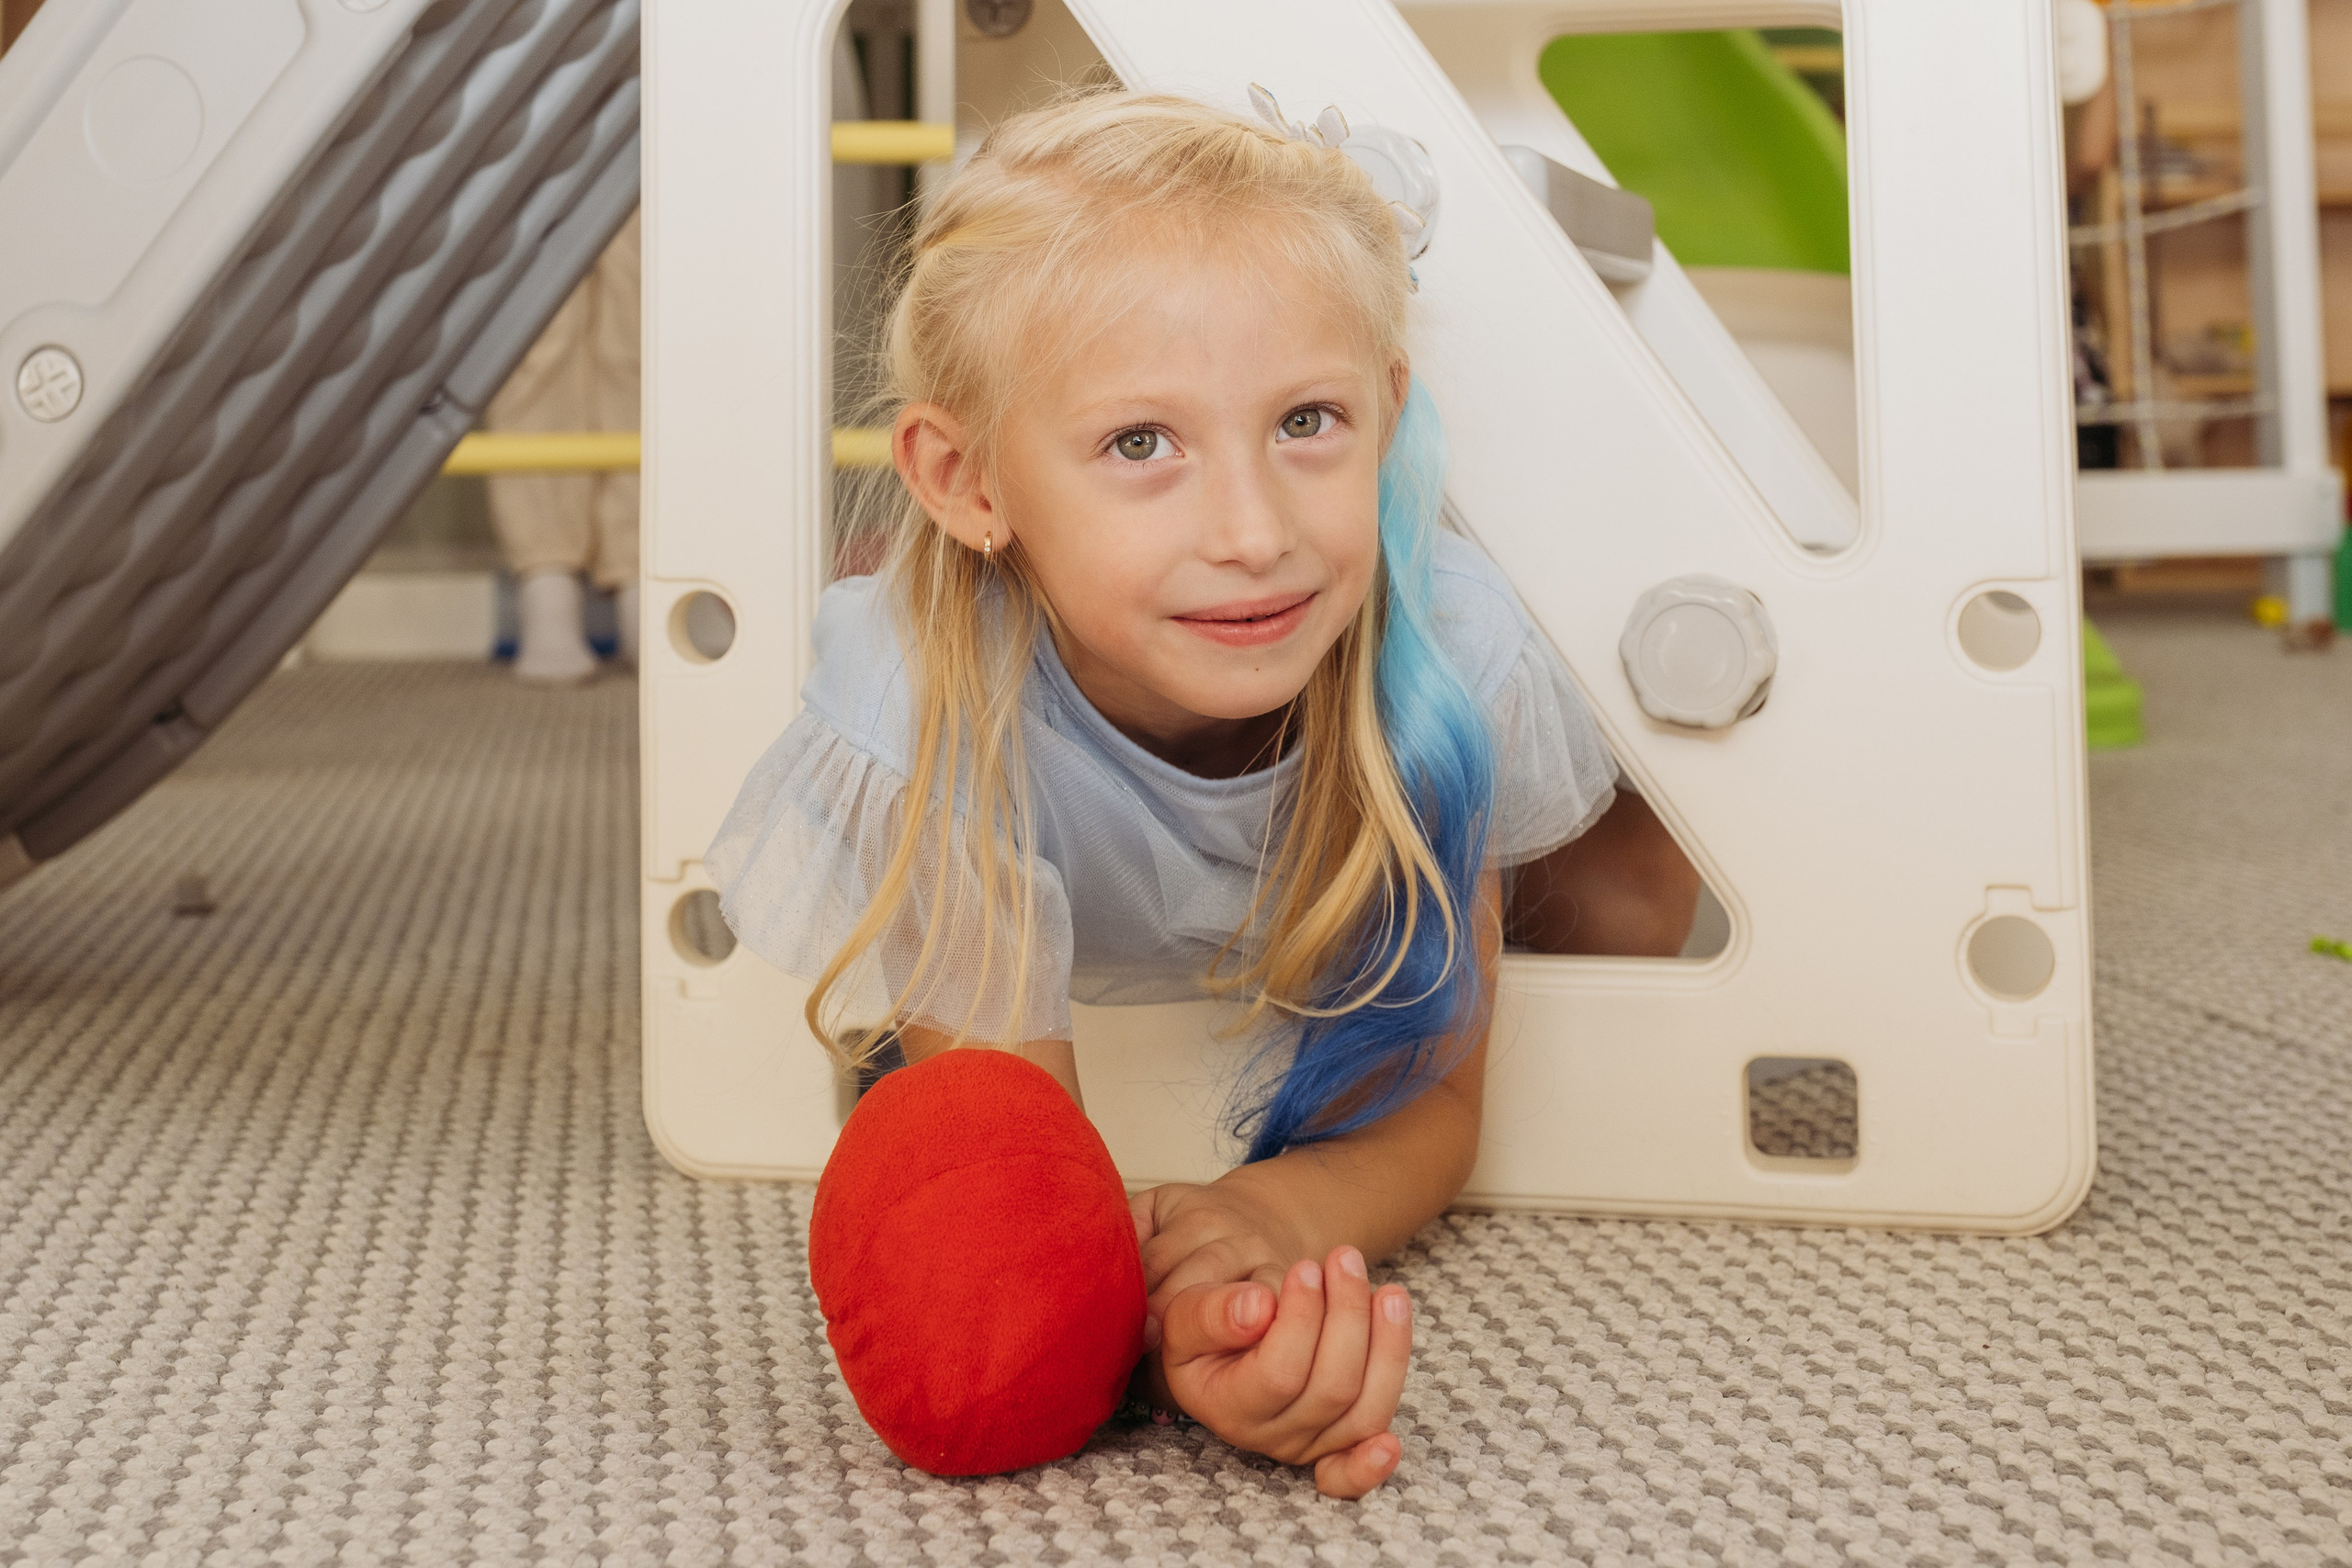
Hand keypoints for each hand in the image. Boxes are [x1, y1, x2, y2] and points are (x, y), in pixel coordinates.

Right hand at [1157, 1247, 1412, 1497]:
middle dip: (1348, 1316)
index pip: (1278, 1374)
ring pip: (1366, 1411)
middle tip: (1345, 1258)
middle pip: (1331, 1390)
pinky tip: (1394, 1435)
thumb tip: (1259, 1307)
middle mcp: (1269, 1437)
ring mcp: (1310, 1443)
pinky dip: (1384, 1434)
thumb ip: (1209, 1312)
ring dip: (1388, 1346)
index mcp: (1225, 1406)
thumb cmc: (1204, 1322)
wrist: (1224, 1337)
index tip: (1305, 1266)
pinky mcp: (1341, 1439)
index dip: (1301, 1319)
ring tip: (1389, 1292)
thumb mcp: (1183, 1311)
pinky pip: (1373, 1438)